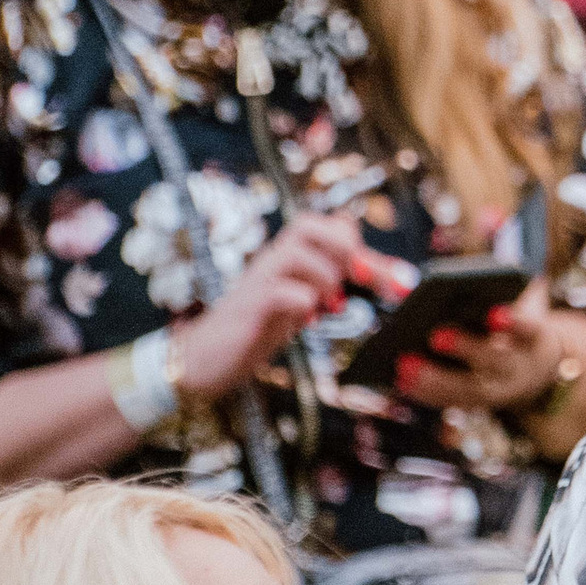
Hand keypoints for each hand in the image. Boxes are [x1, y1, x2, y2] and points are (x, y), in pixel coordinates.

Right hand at [170, 214, 403, 402]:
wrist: (203, 360)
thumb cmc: (255, 329)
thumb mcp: (299, 305)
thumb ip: (327, 286)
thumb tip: (370, 272)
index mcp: (285, 258)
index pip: (322, 224)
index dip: (354, 240)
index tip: (381, 273)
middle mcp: (270, 261)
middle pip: (307, 225)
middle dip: (345, 248)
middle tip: (361, 279)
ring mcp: (256, 282)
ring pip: (295, 253)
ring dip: (325, 277)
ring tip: (331, 305)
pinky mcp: (247, 309)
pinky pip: (278, 292)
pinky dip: (302, 303)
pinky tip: (308, 321)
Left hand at [396, 288, 585, 458]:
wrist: (535, 369)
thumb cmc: (511, 327)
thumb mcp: (510, 310)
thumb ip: (488, 300)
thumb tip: (433, 291)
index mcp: (533, 338)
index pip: (528, 329)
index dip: (514, 322)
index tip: (495, 312)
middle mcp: (521, 368)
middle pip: (496, 362)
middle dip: (466, 349)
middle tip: (435, 335)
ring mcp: (502, 391)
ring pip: (472, 390)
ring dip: (436, 380)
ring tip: (405, 364)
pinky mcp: (481, 404)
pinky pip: (453, 402)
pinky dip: (426, 393)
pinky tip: (402, 381)